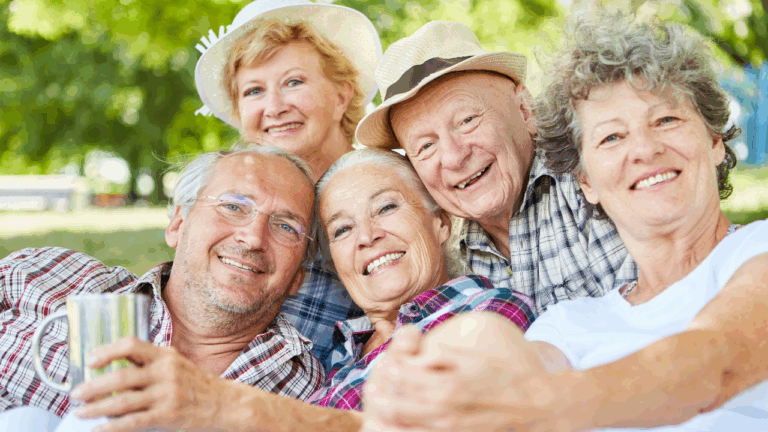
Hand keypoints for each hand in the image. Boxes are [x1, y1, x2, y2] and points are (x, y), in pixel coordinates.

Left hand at [71, 337, 240, 431]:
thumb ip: (151, 364)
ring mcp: (167, 395)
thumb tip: (114, 368)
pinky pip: (132, 422)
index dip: (107, 352)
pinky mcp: (167, 416)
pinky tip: (100, 429)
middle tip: (75, 394)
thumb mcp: (177, 365)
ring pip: (122, 402)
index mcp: (166, 355)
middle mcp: (166, 372)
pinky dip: (112, 426)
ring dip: (96, 408)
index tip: (90, 361)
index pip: (131, 345)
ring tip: (81, 412)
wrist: (226, 404)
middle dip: (92, 387)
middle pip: (120, 377)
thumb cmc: (198, 385)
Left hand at [363, 312, 585, 431]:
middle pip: (400, 405)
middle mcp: (448, 409)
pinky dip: (410, 431)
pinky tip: (402, 426)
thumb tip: (424, 350)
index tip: (380, 367)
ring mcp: (453, 429)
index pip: (405, 378)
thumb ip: (447, 356)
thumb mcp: (476, 360)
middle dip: (381, 398)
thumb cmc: (507, 379)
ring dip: (390, 418)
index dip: (388, 372)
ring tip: (379, 410)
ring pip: (408, 426)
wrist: (539, 409)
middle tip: (371, 391)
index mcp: (451, 384)